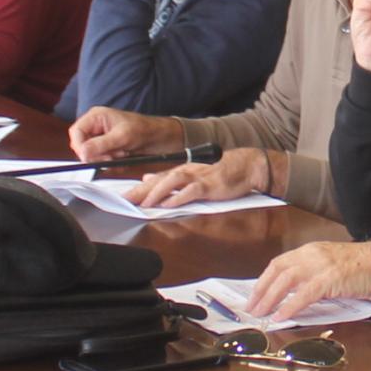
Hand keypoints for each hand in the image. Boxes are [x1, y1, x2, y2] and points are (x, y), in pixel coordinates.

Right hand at [68, 106, 184, 161]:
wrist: (164, 138)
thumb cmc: (146, 129)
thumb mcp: (122, 137)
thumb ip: (100, 145)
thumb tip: (82, 153)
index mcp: (97, 117)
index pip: (76, 132)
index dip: (80, 146)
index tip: (88, 156)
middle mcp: (97, 127)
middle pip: (82, 146)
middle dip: (96, 154)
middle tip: (111, 156)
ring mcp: (103, 139)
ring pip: (93, 156)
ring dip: (107, 159)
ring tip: (123, 153)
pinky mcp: (110, 150)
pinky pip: (103, 162)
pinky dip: (114, 164)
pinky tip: (125, 157)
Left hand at [130, 147, 268, 208]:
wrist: (247, 165)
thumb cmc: (222, 172)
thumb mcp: (193, 173)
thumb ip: (170, 178)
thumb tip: (147, 179)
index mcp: (182, 170)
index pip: (155, 179)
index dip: (138, 188)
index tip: (123, 197)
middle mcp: (187, 171)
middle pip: (159, 180)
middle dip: (140, 191)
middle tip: (124, 201)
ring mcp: (199, 177)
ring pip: (172, 182)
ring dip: (156, 193)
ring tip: (143, 204)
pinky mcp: (210, 185)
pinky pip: (192, 191)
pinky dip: (179, 198)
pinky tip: (169, 204)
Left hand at [246, 239, 370, 321]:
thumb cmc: (360, 268)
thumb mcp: (330, 266)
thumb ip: (312, 275)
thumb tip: (292, 294)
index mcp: (310, 251)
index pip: (279, 264)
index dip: (264, 280)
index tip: (255, 295)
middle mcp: (311, 254)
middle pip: (277, 271)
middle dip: (261, 291)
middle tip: (252, 308)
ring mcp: (320, 266)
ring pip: (286, 281)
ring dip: (270, 299)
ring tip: (261, 314)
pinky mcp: (330, 279)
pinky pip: (304, 294)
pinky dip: (289, 306)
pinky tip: (281, 317)